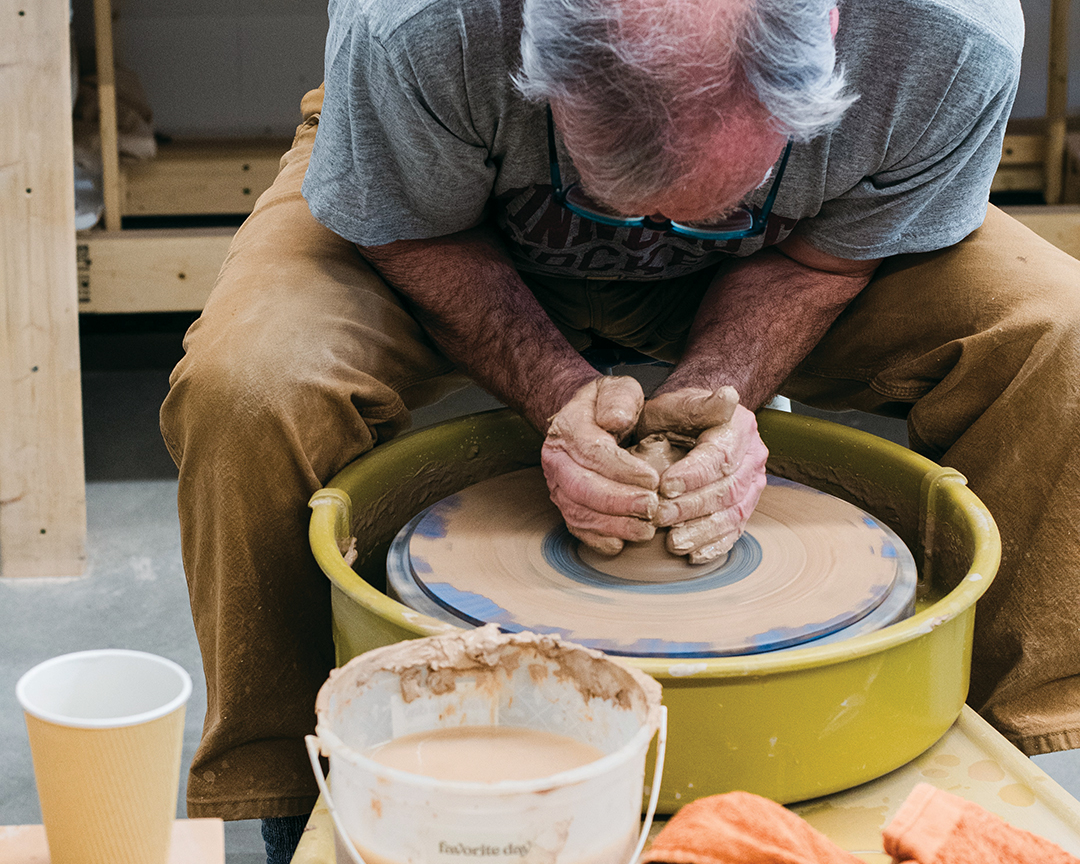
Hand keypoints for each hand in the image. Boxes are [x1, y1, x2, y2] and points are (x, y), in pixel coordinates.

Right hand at [541, 377, 660, 554]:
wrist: (587, 420)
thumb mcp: (619, 389)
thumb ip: (620, 399)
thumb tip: (615, 420)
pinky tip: (621, 543)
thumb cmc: (609, 406)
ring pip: (578, 512)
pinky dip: (597, 539)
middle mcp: (556, 459)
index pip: (593, 452)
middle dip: (618, 502)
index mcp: (569, 428)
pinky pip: (576, 527)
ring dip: (612, 525)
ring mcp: (558, 485)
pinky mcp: (566, 504)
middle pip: (581, 487)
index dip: (622, 469)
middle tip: (651, 508)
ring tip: (645, 529)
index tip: (653, 478)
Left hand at [638, 387, 767, 562]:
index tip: (665, 485)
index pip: (719, 456)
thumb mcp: (679, 402)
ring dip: (703, 531)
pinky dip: (715, 545)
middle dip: (692, 507)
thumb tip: (727, 395)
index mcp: (739, 428)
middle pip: (727, 489)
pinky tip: (694, 555)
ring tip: (674, 542)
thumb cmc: (678, 414)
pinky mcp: (745, 506)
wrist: (690, 424)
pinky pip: (735, 529)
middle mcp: (753, 457)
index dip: (694, 474)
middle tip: (659, 516)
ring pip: (733, 514)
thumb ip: (699, 403)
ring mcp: (752, 484)